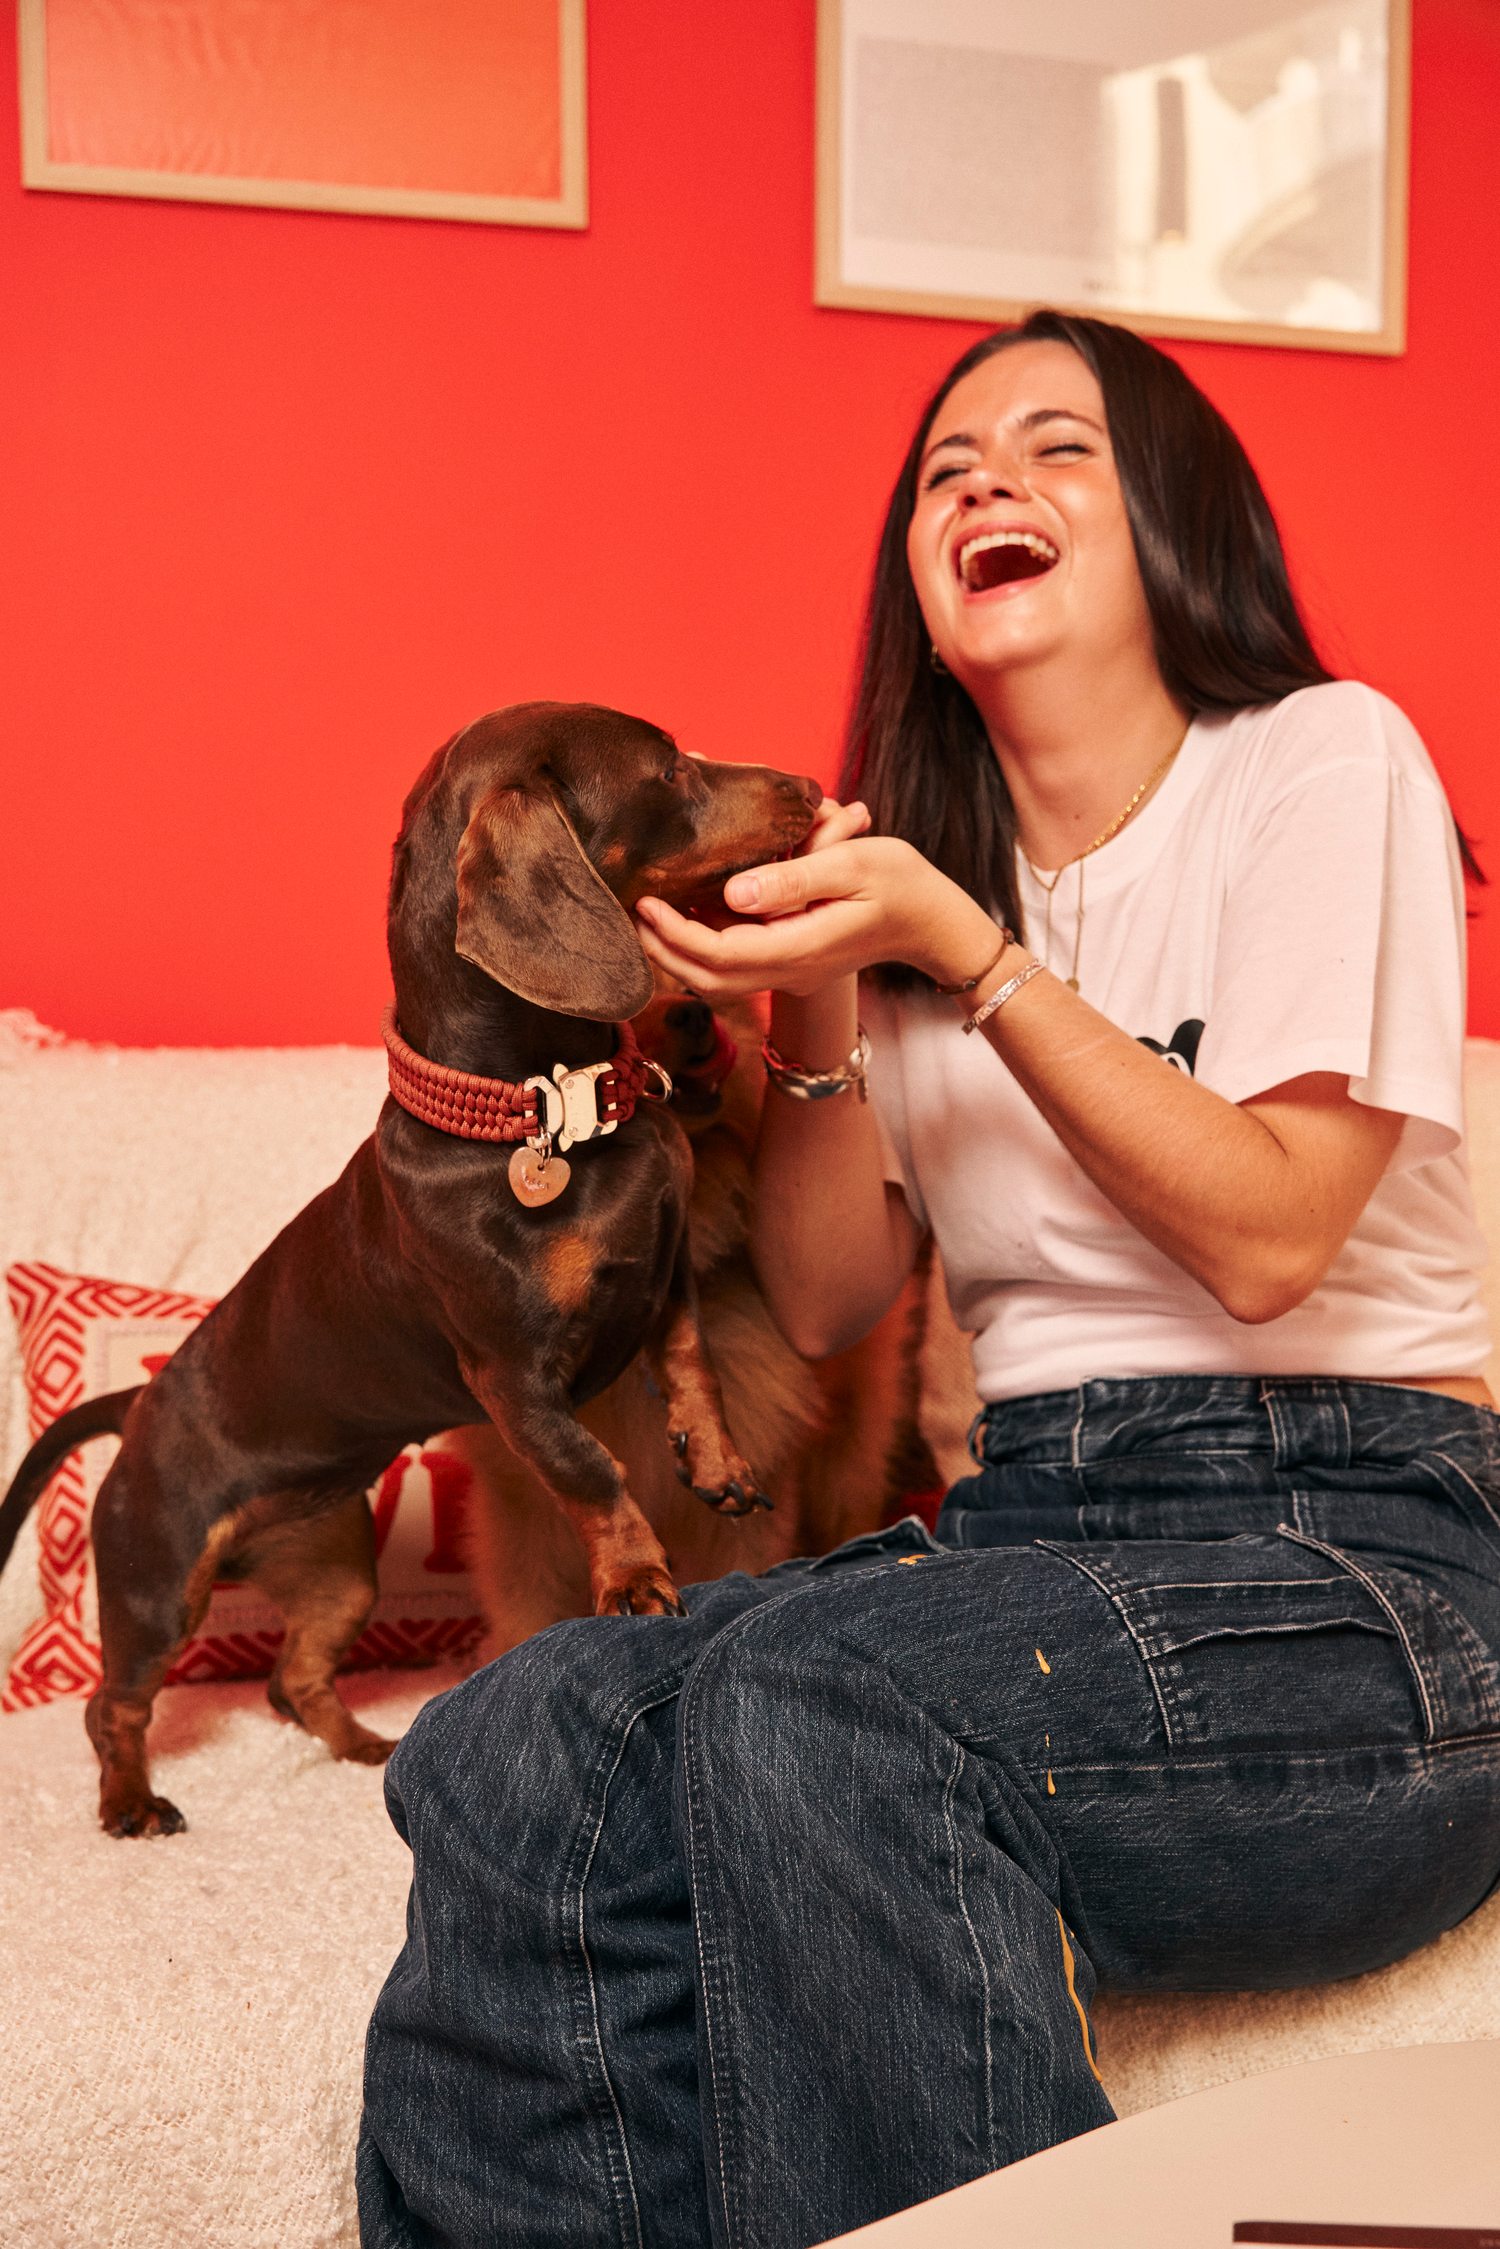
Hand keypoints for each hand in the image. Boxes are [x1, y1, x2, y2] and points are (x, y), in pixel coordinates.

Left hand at [634, 823, 1000, 1000]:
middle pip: (707, 979)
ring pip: (717, 980)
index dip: (675, 934)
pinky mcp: (789, 961)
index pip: (719, 954)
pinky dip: (702, 948)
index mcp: (800, 948)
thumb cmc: (900, 884)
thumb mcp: (852, 865)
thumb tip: (733, 890)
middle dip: (662, 949)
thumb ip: (793, 878)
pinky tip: (687, 913)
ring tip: (648, 914)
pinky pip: (734, 966)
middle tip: (631, 909)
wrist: (934, 920)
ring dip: (677, 953)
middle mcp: (789, 970)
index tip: (647, 902)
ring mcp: (789, 972)